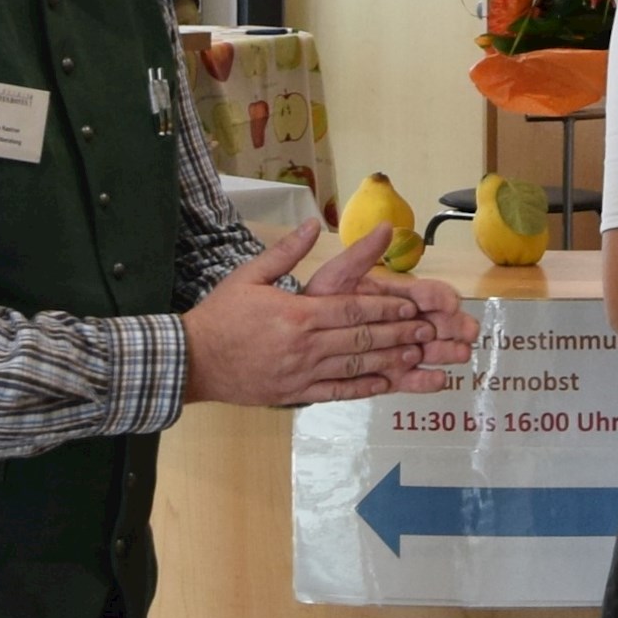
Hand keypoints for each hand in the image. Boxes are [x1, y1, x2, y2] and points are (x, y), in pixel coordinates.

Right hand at [186, 224, 465, 407]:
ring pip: (354, 367)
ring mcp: (300, 373)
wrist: (190, 360)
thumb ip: (285, 253)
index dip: (386, 309)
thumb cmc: (220, 315)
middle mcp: (304, 345)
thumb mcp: (249, 276)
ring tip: (415, 354)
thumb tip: (312, 224)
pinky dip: (363, 388)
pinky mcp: (294, 393)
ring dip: (389, 360)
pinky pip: (336, 392)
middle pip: (361, 339)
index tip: (412, 307)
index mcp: (297, 314)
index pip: (353, 311)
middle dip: (398, 334)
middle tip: (427, 331)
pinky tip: (384, 383)